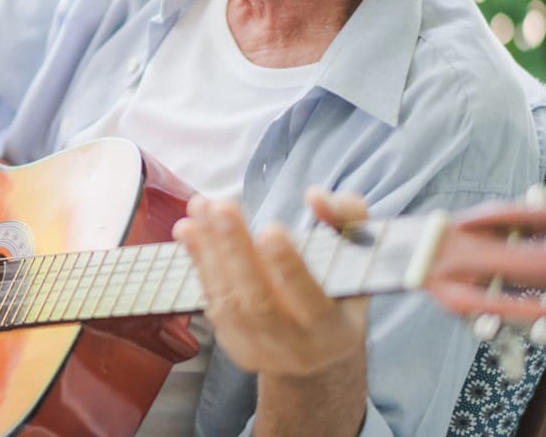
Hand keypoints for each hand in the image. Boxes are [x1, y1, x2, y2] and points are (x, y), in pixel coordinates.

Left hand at [172, 188, 369, 376]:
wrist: (319, 352)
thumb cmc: (340, 291)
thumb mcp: (359, 257)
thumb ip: (348, 218)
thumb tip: (315, 196)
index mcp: (335, 331)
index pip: (312, 304)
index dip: (290, 269)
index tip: (272, 230)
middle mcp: (297, 349)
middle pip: (260, 303)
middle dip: (237, 250)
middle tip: (221, 207)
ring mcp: (261, 351)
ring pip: (229, 302)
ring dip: (209, 250)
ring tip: (199, 207)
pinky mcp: (233, 344)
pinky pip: (211, 301)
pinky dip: (199, 263)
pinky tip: (188, 229)